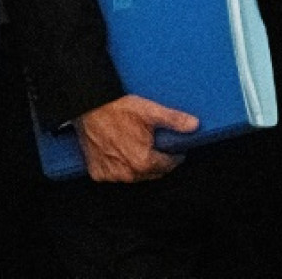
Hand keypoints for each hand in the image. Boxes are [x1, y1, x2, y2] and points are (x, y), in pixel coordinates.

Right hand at [74, 95, 198, 182]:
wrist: (86, 106)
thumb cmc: (116, 108)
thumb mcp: (149, 111)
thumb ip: (174, 120)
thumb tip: (194, 125)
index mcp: (143, 162)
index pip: (168, 165)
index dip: (174, 155)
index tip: (173, 147)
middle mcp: (127, 173)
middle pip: (152, 172)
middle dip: (156, 160)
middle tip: (152, 143)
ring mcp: (111, 175)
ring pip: (134, 175)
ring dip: (138, 165)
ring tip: (135, 145)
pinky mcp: (98, 173)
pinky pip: (115, 174)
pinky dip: (118, 166)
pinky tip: (118, 151)